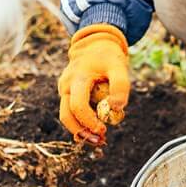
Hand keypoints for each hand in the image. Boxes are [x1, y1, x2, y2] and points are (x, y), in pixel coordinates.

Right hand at [58, 24, 129, 144]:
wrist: (95, 45)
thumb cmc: (108, 57)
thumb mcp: (119, 66)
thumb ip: (120, 85)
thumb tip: (116, 108)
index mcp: (77, 78)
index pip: (77, 105)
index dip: (88, 121)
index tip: (104, 129)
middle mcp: (66, 85)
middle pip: (66, 116)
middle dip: (82, 131)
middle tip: (100, 141)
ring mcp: (64, 89)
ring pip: (66, 116)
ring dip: (81, 130)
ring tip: (99, 138)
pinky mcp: (67, 93)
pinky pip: (71, 111)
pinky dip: (81, 122)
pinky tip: (94, 130)